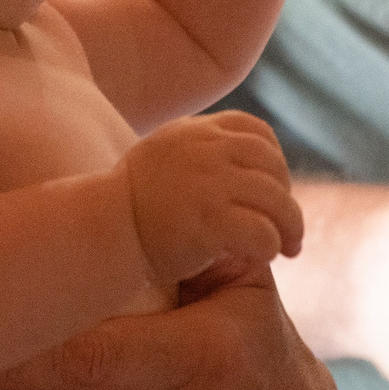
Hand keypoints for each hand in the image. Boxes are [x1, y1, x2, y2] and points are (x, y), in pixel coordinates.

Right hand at [122, 112, 304, 286]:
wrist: (98, 234)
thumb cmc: (131, 209)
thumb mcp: (162, 160)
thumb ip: (198, 155)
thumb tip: (242, 166)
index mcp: (193, 132)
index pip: (255, 132)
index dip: (274, 161)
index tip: (272, 189)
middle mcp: (204, 150)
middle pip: (272, 165)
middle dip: (287, 197)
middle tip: (289, 228)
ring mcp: (208, 183)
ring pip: (276, 200)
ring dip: (290, 227)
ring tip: (289, 248)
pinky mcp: (210, 221)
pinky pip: (262, 232)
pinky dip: (271, 246)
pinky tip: (263, 257)